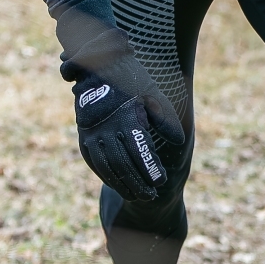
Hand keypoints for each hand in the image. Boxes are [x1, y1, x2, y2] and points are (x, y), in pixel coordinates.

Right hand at [57, 12, 185, 202]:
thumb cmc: (131, 81)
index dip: (150, 170)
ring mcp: (93, 136)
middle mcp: (108, 130)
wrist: (97, 67)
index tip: (161, 182)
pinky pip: (95, 163)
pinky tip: (118, 184)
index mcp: (127, 119)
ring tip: (136, 196)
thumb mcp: (152, 95)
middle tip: (151, 195)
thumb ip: (164, 119)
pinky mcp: (85, 138)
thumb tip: (179, 141)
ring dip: (122, 184)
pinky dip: (107, 176)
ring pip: (108, 168)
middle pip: (124, 166)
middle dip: (138, 183)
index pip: (140, 153)